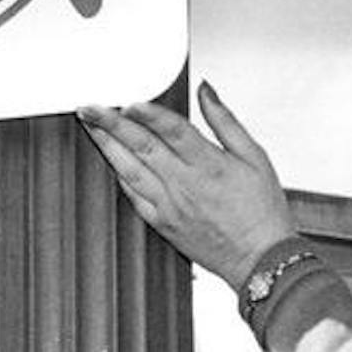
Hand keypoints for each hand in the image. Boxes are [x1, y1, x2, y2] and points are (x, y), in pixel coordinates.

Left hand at [77, 81, 296, 288]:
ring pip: (130, 170)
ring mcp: (170, 206)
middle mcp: (185, 185)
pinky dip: (120, 177)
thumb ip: (225, 121)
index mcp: (209, 165)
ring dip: (107, 147)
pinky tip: (110, 162)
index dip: (149, 113)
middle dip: (112, 124)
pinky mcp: (163, 224)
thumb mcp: (255, 157)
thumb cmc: (262, 211)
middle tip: (90, 107)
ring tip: (91, 128)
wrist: (262, 260)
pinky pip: (134, 198)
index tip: (129, 100)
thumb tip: (205, 91)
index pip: (173, 130)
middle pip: (142, 146)